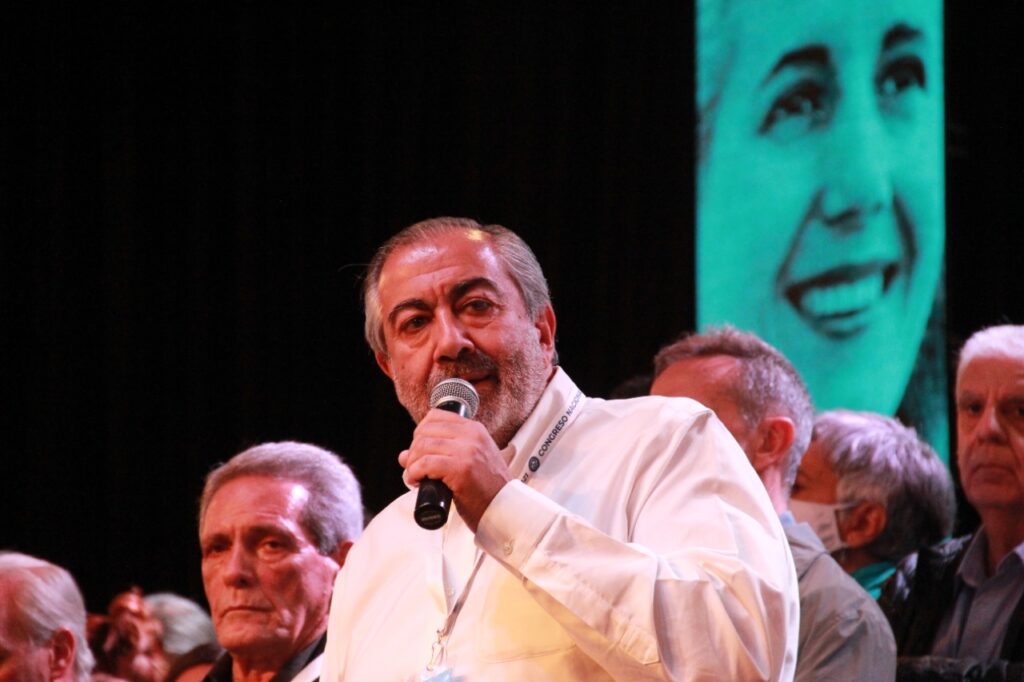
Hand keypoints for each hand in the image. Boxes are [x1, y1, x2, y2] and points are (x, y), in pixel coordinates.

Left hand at [399, 408, 511, 530]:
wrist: (504, 508)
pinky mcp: (461, 469)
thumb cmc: (486, 490)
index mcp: (475, 430)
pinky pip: (425, 463)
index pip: (436, 416)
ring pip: (423, 446)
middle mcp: (472, 436)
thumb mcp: (469, 461)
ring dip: (412, 463)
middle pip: (426, 431)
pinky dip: (414, 473)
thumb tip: (404, 455)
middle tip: (414, 467)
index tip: (419, 449)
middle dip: (413, 449)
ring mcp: (467, 451)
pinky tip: (416, 482)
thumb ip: (442, 453)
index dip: (420, 432)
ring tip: (415, 476)